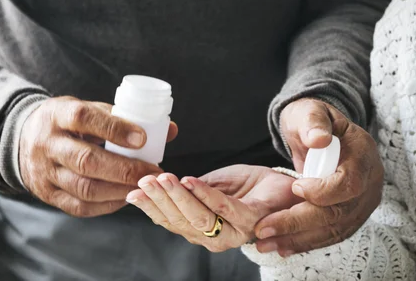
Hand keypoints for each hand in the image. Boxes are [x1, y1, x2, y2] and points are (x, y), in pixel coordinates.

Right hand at [19, 96, 177, 216]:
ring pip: (83, 187)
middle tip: (155, 172)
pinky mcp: (46, 194)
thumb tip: (170, 130)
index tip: (143, 138)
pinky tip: (127, 198)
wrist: (22, 138)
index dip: (115, 128)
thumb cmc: (69, 122)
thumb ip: (125, 117)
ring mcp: (44, 172)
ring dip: (120, 190)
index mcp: (58, 115)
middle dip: (125, 169)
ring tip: (145, 187)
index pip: (85, 118)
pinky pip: (78, 206)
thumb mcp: (90, 109)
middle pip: (86, 160)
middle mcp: (47, 144)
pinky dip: (107, 205)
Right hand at [126, 165, 302, 251]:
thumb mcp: (210, 185)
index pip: (170, 222)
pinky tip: (190, 180)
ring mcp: (234, 232)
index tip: (134, 191)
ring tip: (164, 178)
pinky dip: (205, 193)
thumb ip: (186, 191)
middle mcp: (215, 237)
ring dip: (178, 196)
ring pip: (198, 217)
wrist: (281, 185)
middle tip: (146, 181)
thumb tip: (154, 185)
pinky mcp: (251, 219)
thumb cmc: (246, 186)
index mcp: (201, 230)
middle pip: (180, 221)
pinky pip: (224, 207)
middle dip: (160, 200)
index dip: (151, 207)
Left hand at [254, 98, 383, 255]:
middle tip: (264, 228)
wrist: (321, 133)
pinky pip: (332, 234)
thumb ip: (313, 122)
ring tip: (267, 243)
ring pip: (334, 229)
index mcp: (363, 153)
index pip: (350, 183)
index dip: (323, 191)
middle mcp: (370, 181)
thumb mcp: (311, 112)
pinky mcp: (352, 215)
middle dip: (299, 222)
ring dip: (299, 239)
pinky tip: (283, 247)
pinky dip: (307, 242)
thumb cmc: (313, 121)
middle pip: (339, 212)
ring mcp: (363, 201)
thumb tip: (319, 139)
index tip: (295, 187)